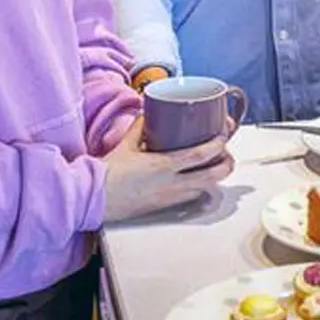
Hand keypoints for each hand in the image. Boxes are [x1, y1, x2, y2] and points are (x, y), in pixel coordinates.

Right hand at [100, 119, 235, 223]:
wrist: (93, 198)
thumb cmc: (107, 173)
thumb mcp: (126, 145)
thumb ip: (141, 127)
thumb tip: (149, 112)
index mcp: (163, 166)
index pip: (200, 155)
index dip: (217, 144)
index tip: (223, 135)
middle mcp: (171, 184)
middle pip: (212, 177)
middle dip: (226, 165)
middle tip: (227, 155)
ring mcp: (169, 198)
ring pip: (204, 189)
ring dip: (214, 178)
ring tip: (215, 166)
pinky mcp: (163, 207)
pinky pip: (190, 198)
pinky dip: (199, 188)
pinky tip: (197, 180)